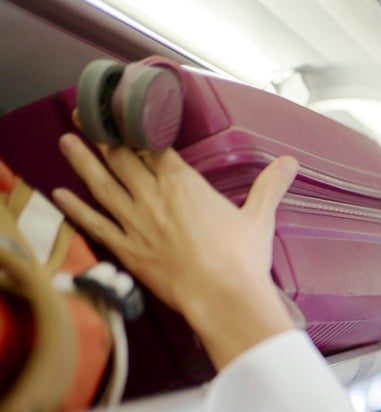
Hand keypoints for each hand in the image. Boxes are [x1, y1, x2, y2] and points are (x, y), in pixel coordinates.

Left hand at [53, 131, 299, 368]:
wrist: (222, 297)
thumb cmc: (242, 260)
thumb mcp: (259, 218)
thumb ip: (269, 186)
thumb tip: (290, 162)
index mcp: (185, 184)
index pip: (154, 147)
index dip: (137, 128)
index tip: (124, 115)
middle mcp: (155, 197)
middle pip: (123, 158)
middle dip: (103, 134)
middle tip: (85, 114)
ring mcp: (137, 223)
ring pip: (103, 184)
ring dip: (82, 160)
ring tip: (66, 140)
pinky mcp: (128, 249)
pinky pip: (96, 224)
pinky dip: (76, 209)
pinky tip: (59, 195)